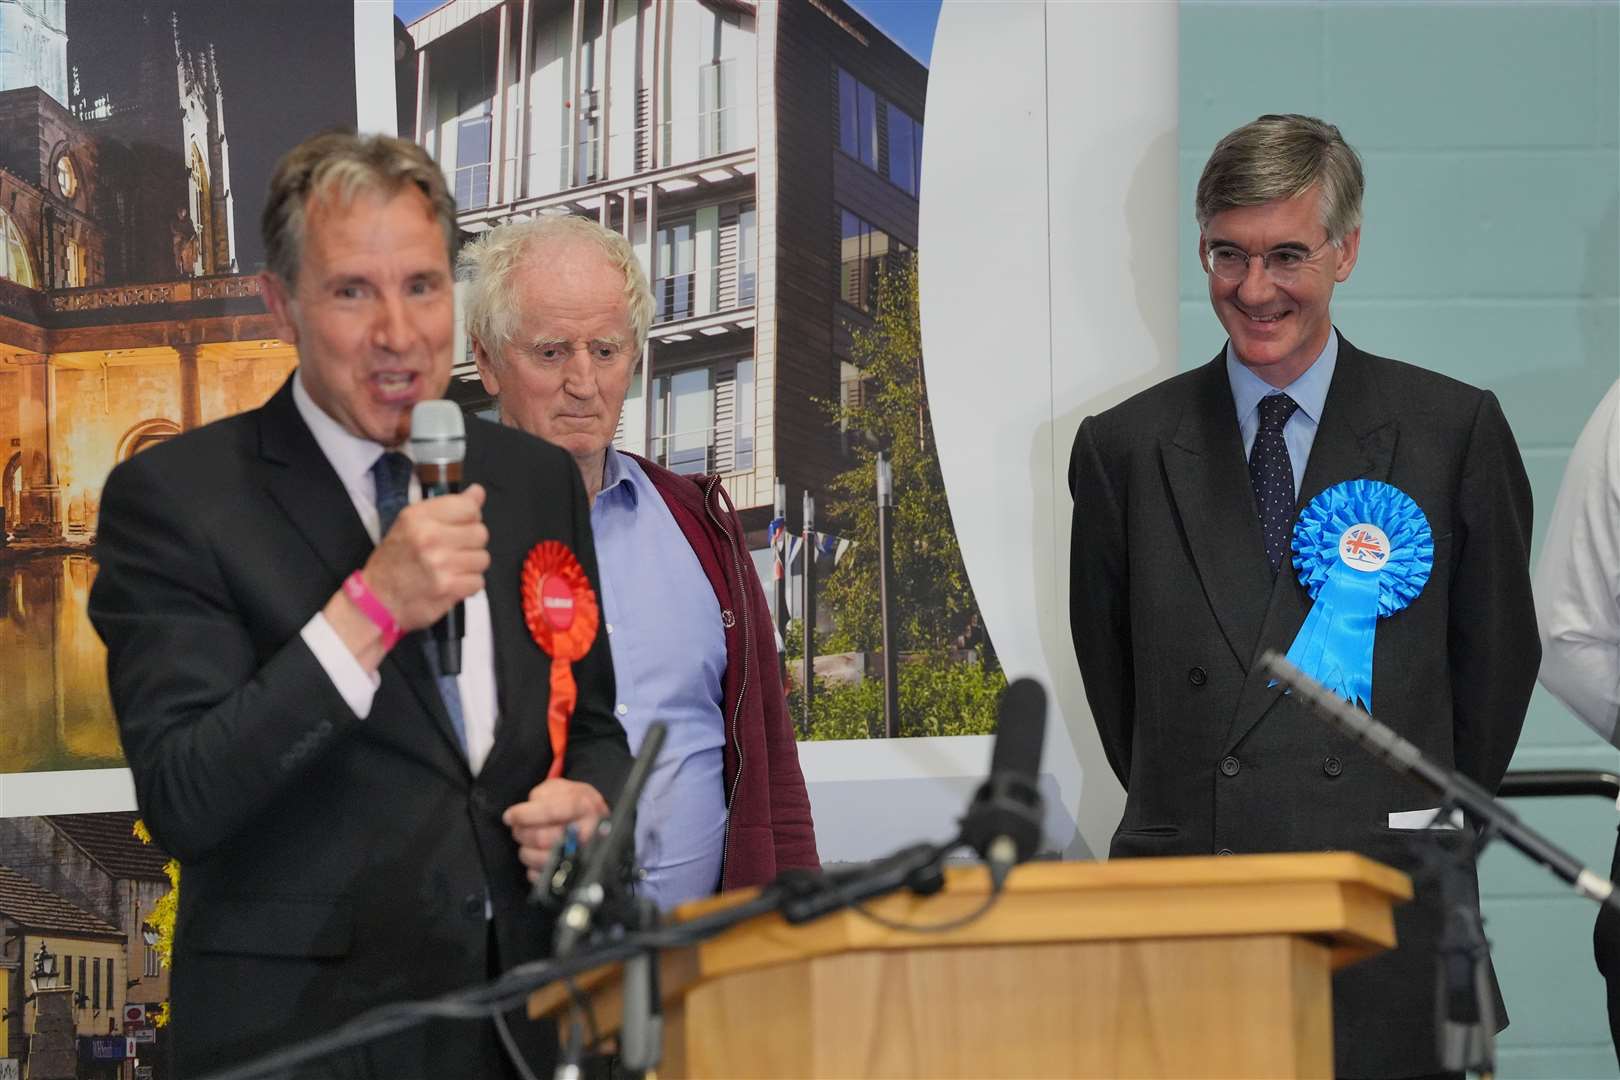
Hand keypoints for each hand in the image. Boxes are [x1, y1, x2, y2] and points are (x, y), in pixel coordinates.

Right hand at [362, 484, 489, 631]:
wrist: (377, 600)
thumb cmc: (395, 560)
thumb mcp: (412, 524)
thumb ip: (447, 507)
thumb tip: (478, 492)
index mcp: (418, 517)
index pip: (469, 507)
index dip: (469, 518)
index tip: (460, 526)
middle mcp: (429, 537)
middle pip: (480, 533)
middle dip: (471, 543)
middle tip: (453, 551)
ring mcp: (440, 564)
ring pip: (482, 558)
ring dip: (470, 565)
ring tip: (451, 568)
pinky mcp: (448, 588)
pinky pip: (478, 581)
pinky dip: (468, 585)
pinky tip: (452, 583)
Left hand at [504, 779, 609, 880]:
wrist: (597, 822)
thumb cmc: (576, 804)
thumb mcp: (563, 788)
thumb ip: (542, 795)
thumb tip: (523, 812)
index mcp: (583, 807)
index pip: (550, 812)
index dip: (525, 814)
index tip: (510, 816)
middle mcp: (585, 832)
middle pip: (542, 838)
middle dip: (522, 832)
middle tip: (518, 827)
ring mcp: (581, 855)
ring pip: (540, 859)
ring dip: (526, 850)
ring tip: (528, 840)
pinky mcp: (573, 874)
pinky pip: (543, 876)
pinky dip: (534, 867)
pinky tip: (538, 854)